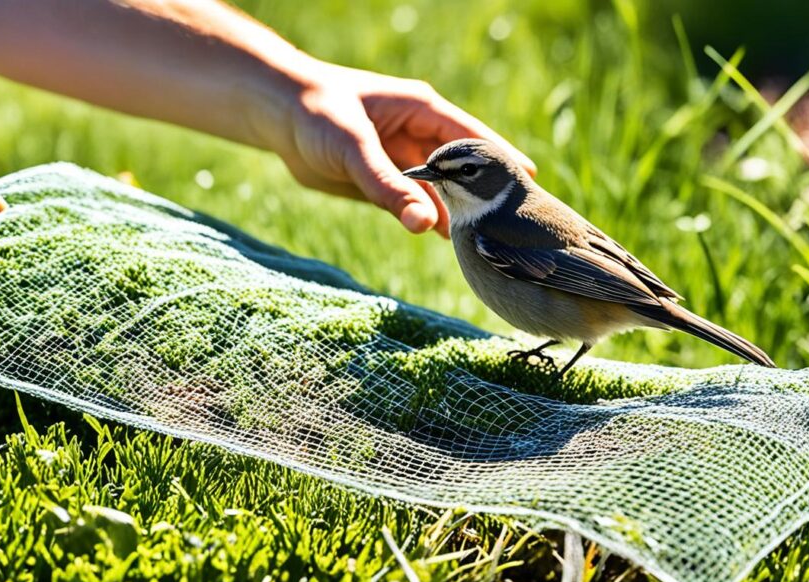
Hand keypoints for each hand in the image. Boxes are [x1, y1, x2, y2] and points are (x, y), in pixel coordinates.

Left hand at [277, 64, 535, 235]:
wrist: (276, 118)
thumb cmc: (317, 114)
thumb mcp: (355, 150)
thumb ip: (389, 188)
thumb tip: (427, 226)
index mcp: (423, 112)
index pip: (474, 138)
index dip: (504, 160)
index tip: (532, 185)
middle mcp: (419, 137)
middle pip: (464, 169)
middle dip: (486, 195)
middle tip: (513, 226)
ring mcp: (403, 161)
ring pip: (441, 192)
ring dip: (459, 214)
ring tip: (488, 242)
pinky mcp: (384, 184)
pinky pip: (415, 205)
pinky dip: (430, 222)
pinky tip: (450, 242)